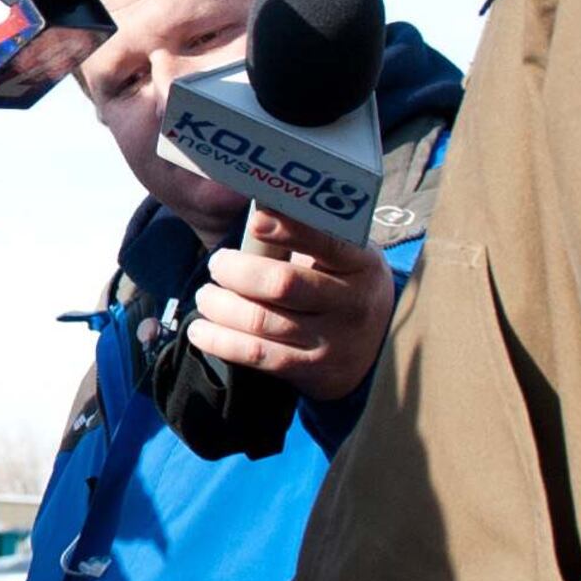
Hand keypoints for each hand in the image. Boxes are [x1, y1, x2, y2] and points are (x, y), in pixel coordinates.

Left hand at [186, 211, 397, 406]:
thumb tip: (256, 209)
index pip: (327, 243)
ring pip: (262, 321)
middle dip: (237, 272)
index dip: (290, 231)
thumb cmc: (344, 286)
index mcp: (360, 263)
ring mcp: (332, 341)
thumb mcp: (344, 257)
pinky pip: (257, 355)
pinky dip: (221, 341)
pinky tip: (200, 331)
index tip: (255, 221)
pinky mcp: (312, 371)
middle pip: (282, 284)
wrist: (379, 349)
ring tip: (205, 297)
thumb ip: (309, 237)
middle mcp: (351, 303)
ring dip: (221, 307)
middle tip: (217, 264)